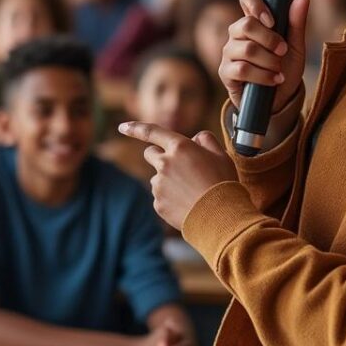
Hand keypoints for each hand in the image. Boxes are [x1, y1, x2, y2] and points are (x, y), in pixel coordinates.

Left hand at [119, 122, 236, 230]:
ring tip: (191, 191)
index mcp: (180, 147)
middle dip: (159, 156)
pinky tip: (187, 204)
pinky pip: (160, 197)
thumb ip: (206, 140)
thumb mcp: (221, 155)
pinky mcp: (158, 204)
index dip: (135, 128)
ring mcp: (159, 185)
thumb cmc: (223, 184)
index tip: (122, 127)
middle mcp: (164, 164)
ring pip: (157, 178)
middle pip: (150, 154)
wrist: (221, 217)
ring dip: (168, 180)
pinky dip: (170, 198)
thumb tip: (195, 138)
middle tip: (178, 166)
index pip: (152, 132)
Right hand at [219, 0, 308, 111]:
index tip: (272, 21)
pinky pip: (241, 69)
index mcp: (254, 20)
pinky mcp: (225, 72)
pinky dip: (262, 76)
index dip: (256, 4)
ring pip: (247, 49)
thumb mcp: (296, 47)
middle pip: (246, 24)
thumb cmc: (285, 68)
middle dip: (270, 39)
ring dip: (269, 61)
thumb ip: (296, 23)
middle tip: (283, 51)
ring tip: (279, 70)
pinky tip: (273, 80)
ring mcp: (229, 52)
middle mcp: (237, 33)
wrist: (279, 99)